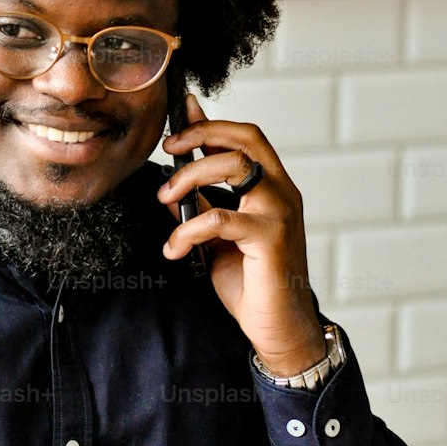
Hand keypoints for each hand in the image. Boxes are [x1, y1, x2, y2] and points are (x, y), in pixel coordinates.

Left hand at [159, 93, 325, 374]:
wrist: (278, 327)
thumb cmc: (252, 283)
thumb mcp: (218, 238)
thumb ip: (202, 207)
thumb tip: (173, 187)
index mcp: (272, 188)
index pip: (246, 139)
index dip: (211, 122)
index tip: (179, 118)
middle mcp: (281, 192)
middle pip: (245, 138)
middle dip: (201, 134)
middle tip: (168, 150)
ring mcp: (279, 212)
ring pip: (233, 166)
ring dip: (190, 175)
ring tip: (164, 198)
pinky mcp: (270, 237)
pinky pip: (219, 217)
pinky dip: (188, 230)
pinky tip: (175, 249)